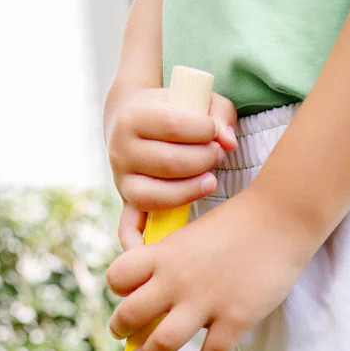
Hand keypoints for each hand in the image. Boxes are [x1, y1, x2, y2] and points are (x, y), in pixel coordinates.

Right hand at [105, 84, 238, 250]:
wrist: (133, 119)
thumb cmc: (175, 111)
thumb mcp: (197, 101)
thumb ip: (218, 115)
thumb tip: (228, 144)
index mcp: (134, 117)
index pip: (172, 124)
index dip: (204, 130)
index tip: (216, 131)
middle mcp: (121, 151)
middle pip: (170, 162)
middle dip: (204, 159)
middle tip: (217, 155)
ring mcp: (122, 181)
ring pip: (157, 197)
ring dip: (191, 192)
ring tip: (210, 180)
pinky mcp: (127, 203)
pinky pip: (128, 228)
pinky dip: (138, 243)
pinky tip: (155, 249)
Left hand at [106, 186, 316, 350]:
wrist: (280, 217)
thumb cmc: (237, 223)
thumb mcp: (191, 233)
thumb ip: (170, 258)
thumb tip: (154, 287)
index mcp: (164, 253)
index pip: (118, 277)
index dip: (118, 290)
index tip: (126, 298)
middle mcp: (177, 278)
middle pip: (130, 315)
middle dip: (120, 330)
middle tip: (123, 338)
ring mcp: (206, 301)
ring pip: (162, 343)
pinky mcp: (236, 318)